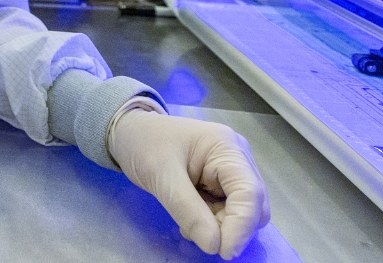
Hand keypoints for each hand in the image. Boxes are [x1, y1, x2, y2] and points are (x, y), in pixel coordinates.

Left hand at [106, 110, 269, 258]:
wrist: (130, 132)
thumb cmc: (144, 144)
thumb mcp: (161, 176)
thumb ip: (188, 210)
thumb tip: (214, 245)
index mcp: (227, 148)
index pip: (249, 192)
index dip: (241, 226)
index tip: (223, 251)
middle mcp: (237, 159)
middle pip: (253, 205)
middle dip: (230, 227)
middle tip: (197, 234)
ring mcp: (229, 172)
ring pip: (241, 213)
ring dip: (218, 227)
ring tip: (185, 222)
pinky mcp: (220, 184)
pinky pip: (225, 212)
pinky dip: (211, 222)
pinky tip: (187, 217)